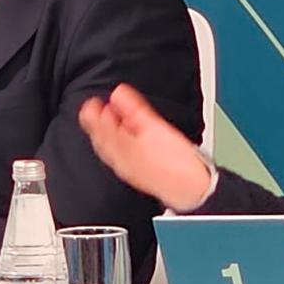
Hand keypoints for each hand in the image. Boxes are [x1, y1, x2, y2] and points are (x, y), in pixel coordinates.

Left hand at [79, 83, 211, 211]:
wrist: (191, 190)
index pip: (100, 129)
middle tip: (95, 109)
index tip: (92, 103)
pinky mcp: (144, 173)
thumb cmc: (174, 163)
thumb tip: (118, 93)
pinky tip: (130, 141)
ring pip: (114, 149)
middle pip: (104, 140)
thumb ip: (134, 110)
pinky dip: (123, 144)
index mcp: (119, 150)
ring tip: (111, 122)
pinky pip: (125, 156)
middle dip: (99, 124)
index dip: (95, 114)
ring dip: (110, 133)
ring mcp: (132, 169)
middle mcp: (121, 161)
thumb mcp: (153, 129)